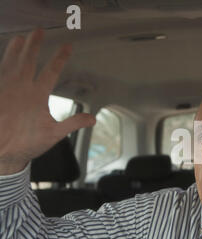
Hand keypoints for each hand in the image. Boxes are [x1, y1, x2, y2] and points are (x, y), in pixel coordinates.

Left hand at [0, 29, 95, 174]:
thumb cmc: (25, 143)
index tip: (67, 46)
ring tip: (19, 38)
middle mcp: (19, 87)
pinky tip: (5, 58)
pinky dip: (3, 61)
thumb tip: (92, 118)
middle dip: (34, 44)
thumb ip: (73, 123)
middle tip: (38, 32)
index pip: (51, 71)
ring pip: (10, 62)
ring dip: (16, 48)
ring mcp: (5, 88)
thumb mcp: (53, 134)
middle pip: (28, 59)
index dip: (61, 57)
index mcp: (36, 96)